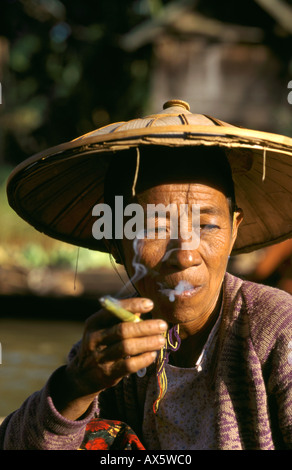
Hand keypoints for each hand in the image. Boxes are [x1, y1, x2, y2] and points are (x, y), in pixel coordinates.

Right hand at [52, 298, 166, 419]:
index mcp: (94, 323)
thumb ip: (121, 319)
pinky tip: (152, 354)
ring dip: (147, 343)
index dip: (132, 306)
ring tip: (161, 340)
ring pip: (127, 348)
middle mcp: (94, 338)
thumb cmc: (101, 345)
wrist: (82, 375)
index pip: (113, 310)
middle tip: (162, 324)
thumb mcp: (104, 329)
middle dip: (145, 327)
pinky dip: (143, 359)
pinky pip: (128, 365)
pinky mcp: (107, 374)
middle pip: (123, 330)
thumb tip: (144, 308)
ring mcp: (99, 357)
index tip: (150, 304)